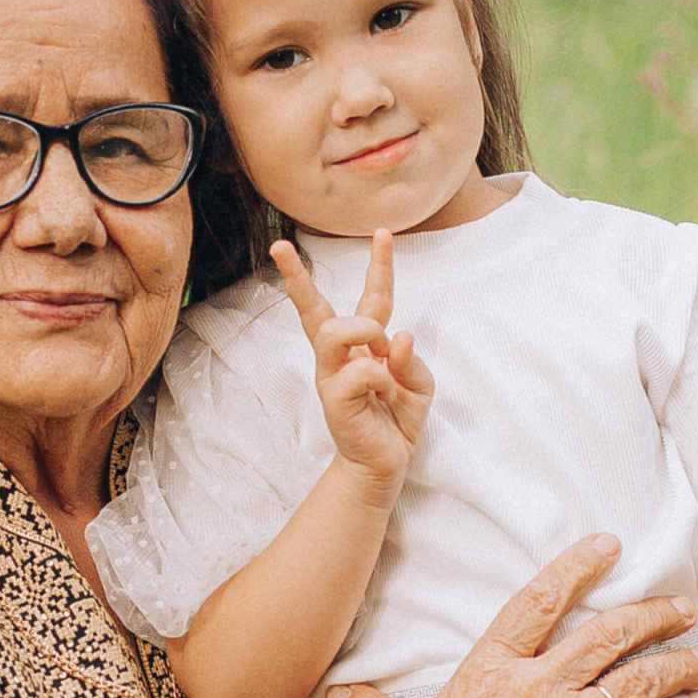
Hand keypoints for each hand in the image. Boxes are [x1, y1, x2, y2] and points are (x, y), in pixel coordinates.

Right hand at [272, 231, 431, 498]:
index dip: (378, 266)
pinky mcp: (334, 398)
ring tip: (379, 347)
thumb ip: (410, 359)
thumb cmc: (397, 422)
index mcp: (362, 347)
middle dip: (297, 277)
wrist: (384, 465)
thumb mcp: (418, 385)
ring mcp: (332, 376)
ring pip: (335, 330)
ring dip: (364, 330)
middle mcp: (339, 357)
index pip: (369, 299)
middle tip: (280, 247)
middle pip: (315, 310)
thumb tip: (397, 337)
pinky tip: (385, 396)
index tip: (383, 232)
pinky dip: (384, 378)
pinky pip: (363, 370)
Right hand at [328, 534, 697, 697]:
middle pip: (610, 634)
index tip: (609, 545)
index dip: (578, 566)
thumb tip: (338, 693)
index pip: (540, 600)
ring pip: (644, 680)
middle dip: (652, 614)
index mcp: (488, 673)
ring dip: (682, 665)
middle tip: (678, 606)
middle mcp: (538, 690)